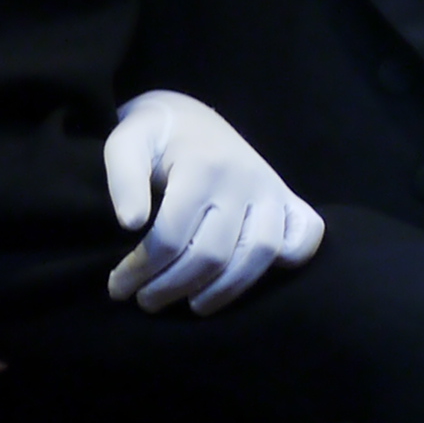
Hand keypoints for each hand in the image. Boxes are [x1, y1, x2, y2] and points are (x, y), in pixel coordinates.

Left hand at [99, 90, 327, 314]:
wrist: (190, 117)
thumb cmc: (155, 137)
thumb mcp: (126, 143)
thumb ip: (122, 178)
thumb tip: (130, 223)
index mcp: (202, 165)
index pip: (171, 236)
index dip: (140, 269)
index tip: (117, 287)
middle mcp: (243, 178)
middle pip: (211, 254)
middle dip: (171, 287)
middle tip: (144, 302)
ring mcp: (270, 189)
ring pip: (258, 255)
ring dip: (222, 291)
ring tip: (190, 304)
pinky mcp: (286, 197)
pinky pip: (306, 233)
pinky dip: (293, 257)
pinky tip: (251, 275)